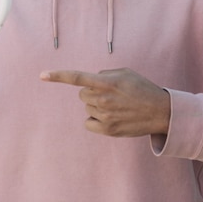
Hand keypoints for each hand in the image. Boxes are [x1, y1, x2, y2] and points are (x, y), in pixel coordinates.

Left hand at [40, 68, 170, 136]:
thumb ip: (104, 74)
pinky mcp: (108, 130)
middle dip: (92, 93)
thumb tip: (91, 79)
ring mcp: (105, 115)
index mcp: (106, 82)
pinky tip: (110, 117)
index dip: (58, 76)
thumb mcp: (125, 72)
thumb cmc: (142, 88)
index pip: (77, 77)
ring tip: (116, 106)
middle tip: (110, 95)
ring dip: (96, 106)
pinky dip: (95, 120)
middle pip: (82, 95)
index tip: (42, 75)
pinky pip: (89, 122)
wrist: (160, 112)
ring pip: (87, 108)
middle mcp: (103, 98)